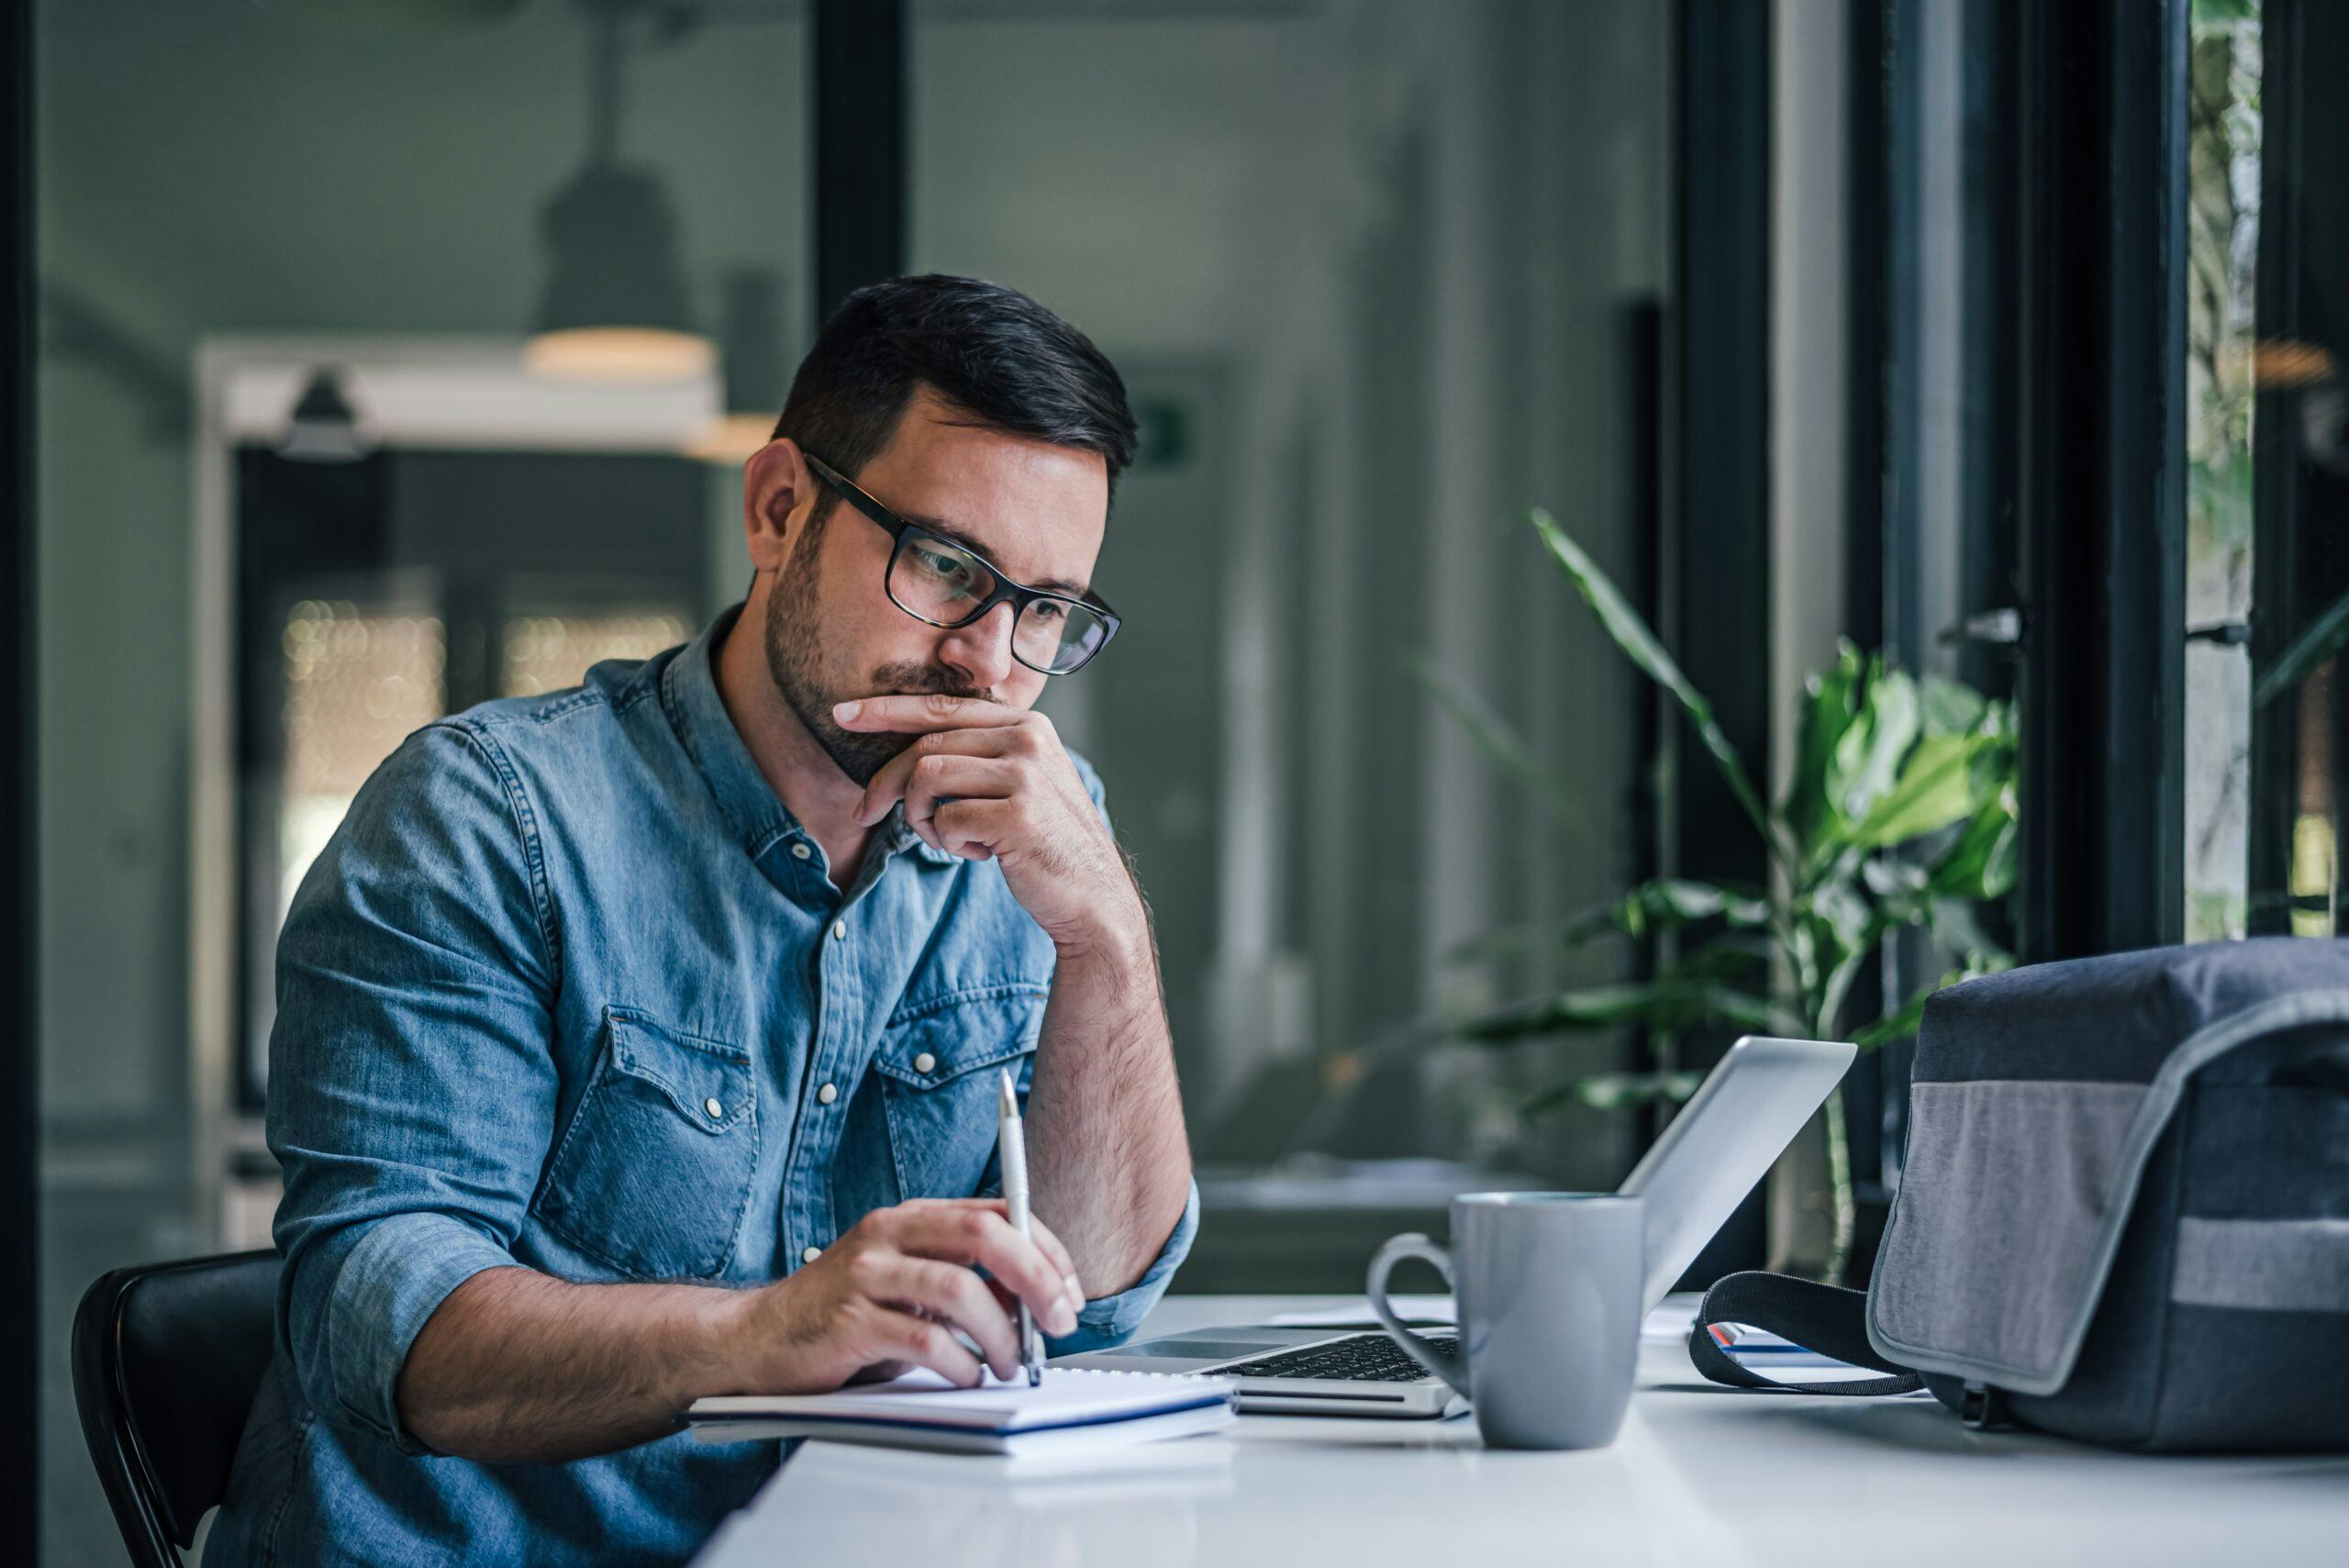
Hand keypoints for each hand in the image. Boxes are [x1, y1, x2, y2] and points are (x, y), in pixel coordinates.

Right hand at [728, 1199, 1086, 1391]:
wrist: (755, 1339)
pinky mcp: (847, 1321)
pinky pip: (923, 1338)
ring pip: (959, 1288)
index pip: (997, 1212)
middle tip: (1057, 1322)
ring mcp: (864, 1274)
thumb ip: (962, 1279)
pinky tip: (968, 1376)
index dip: (1046, 1249)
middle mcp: (888, 1233)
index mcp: (911, 1217)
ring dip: (1001, 1332)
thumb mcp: (907, 1283)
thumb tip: (1036, 1299)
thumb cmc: (843, 1316)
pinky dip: (960, 1362)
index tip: (1070, 1292)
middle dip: (1036, 1280)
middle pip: (985, 1237)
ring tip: (1012, 1363)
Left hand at [835, 694, 1143, 954]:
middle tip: (866, 813)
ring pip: (927, 777)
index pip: (941, 708)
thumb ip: (979, 757)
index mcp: (1026, 724)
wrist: (1093, 896)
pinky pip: (946, 818)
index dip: (886, 710)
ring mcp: (1026, 774)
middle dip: (886, 784)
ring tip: (947, 840)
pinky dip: (949, 843)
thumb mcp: (1019, 784)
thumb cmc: (1044, 843)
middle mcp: (1028, 739)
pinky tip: (981, 855)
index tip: (841, 713)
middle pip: (925, 746)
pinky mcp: (1018, 813)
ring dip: (920, 817)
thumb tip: (907, 754)